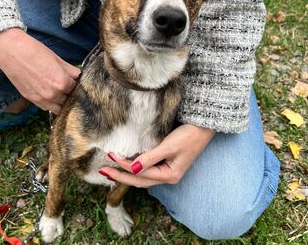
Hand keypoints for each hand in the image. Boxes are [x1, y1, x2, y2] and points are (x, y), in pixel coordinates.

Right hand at [0, 28, 80, 113]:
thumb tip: (78, 75)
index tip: (73, 79)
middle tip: (66, 84)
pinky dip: (51, 104)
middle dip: (69, 92)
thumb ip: (70, 70)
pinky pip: (47, 108)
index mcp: (62, 83)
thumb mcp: (57, 59)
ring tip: (59, 91)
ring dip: (61, 101)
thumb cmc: (35, 51)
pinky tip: (50, 95)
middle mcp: (53, 95)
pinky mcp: (32, 100)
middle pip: (69, 99)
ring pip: (59, 108)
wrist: (11, 52)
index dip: (75, 82)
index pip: (76, 88)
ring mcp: (42, 99)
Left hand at [99, 124, 214, 186]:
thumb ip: (150, 158)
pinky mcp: (167, 163)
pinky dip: (136, 169)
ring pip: (143, 177)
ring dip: (127, 174)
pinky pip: (148, 169)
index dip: (124, 165)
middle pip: (140, 180)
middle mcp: (168, 176)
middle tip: (103, 171)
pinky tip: (127, 166)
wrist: (203, 127)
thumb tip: (133, 169)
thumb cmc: (189, 135)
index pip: (140, 173)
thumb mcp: (169, 146)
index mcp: (169, 175)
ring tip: (111, 171)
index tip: (111, 156)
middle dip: (121, 177)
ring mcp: (167, 170)